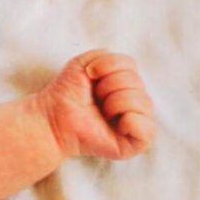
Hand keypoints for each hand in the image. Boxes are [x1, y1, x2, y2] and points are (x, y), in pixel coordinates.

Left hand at [38, 48, 156, 160]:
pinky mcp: (135, 144)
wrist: (52, 119)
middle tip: (94, 99)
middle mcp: (134, 102)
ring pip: (143, 102)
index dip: (108, 67)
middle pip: (136, 82)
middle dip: (109, 86)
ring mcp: (137, 122)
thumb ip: (105, 55)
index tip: (89, 76)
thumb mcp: (83, 64)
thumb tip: (126, 66)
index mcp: (125, 83)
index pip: (131, 64)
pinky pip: (147, 128)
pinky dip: (130, 122)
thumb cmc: (67, 94)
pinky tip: (115, 127)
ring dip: (115, 103)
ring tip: (102, 112)